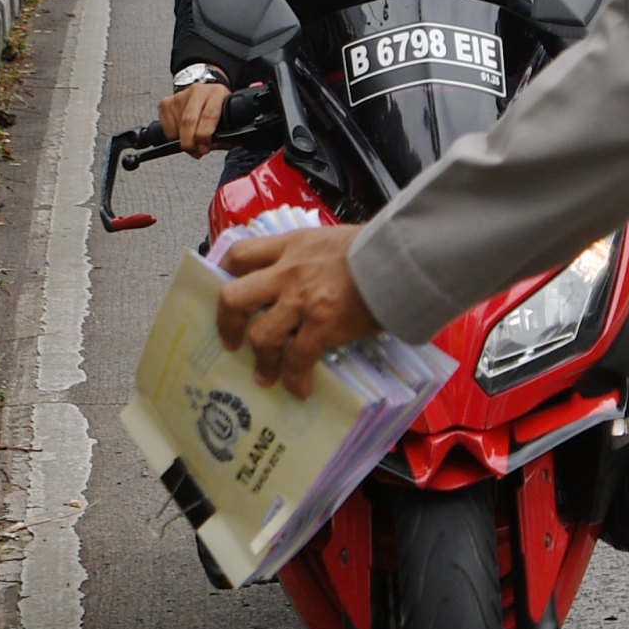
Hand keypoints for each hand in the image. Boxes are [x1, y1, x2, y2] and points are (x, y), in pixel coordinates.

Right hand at [161, 80, 230, 154]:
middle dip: (191, 142)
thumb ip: (227, 133)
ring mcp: (180, 96)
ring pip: (178, 127)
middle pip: (189, 121)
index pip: (208, 116)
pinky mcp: (166, 103)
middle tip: (196, 152)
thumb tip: (228, 145)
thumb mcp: (227, 116)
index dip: (205, 136)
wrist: (203, 93)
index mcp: (217, 92)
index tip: (204, 149)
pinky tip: (183, 135)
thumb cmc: (216, 106)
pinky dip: (174, 137)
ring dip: (184, 142)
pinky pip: (168, 128)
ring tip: (193, 144)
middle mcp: (197, 91)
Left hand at [212, 225, 374, 396]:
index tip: (225, 287)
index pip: (240, 254)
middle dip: (227, 323)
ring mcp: (302, 301)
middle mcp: (288, 273)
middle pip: (234, 297)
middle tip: (232, 340)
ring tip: (265, 376)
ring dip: (261, 361)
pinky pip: (297, 359)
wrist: (403, 259)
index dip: (225, 273)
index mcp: (291, 246)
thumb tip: (309, 275)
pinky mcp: (322, 325)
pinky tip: (300, 389)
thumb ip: (311, 256)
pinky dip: (295, 378)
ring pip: (261, 336)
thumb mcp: (332, 239)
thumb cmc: (378, 247)